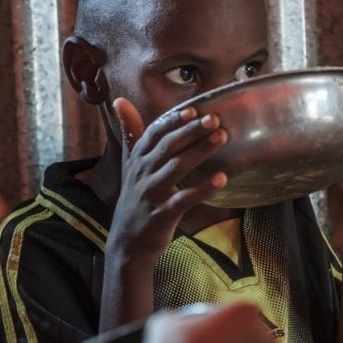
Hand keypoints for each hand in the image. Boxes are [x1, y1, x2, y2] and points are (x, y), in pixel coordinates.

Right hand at [107, 97, 227, 262]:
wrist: (127, 242)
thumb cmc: (135, 199)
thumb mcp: (129, 165)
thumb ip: (131, 134)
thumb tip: (120, 100)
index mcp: (137, 160)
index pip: (153, 133)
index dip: (172, 121)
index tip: (192, 110)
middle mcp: (142, 173)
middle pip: (167, 146)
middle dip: (191, 131)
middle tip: (214, 119)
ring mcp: (151, 194)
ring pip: (176, 168)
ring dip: (200, 151)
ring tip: (222, 137)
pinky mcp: (162, 214)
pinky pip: (184, 199)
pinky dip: (203, 188)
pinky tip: (221, 179)